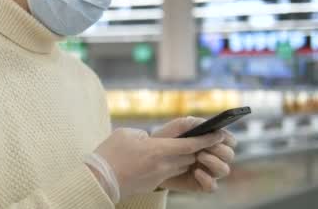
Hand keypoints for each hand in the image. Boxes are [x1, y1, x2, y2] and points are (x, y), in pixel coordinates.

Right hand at [91, 127, 223, 200]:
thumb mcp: (126, 134)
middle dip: (197, 149)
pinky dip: (171, 165)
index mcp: (158, 150)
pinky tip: (163, 160)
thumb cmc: (109, 154)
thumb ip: (143, 134)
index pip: (190, 145)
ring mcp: (158, 176)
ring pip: (180, 166)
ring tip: (183, 149)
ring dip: (184, 158)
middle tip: (203, 139)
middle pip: (189, 157)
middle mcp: (162, 165)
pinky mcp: (152, 183)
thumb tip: (149, 138)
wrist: (99, 180)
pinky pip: (168, 173)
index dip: (206, 139)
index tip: (218, 134)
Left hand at [152, 117, 237, 192]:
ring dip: (214, 162)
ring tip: (198, 156)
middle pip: (229, 155)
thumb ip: (193, 124)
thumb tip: (212, 128)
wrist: (151, 157)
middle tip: (204, 147)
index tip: (219, 135)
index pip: (230, 140)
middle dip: (219, 150)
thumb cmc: (166, 139)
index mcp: (211, 140)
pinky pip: (212, 186)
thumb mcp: (177, 127)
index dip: (228, 138)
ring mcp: (208, 171)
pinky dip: (207, 180)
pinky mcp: (200, 184)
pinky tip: (196, 172)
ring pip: (224, 170)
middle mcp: (214, 156)